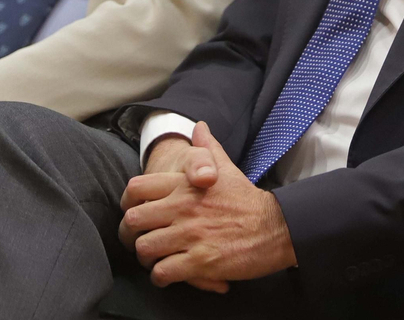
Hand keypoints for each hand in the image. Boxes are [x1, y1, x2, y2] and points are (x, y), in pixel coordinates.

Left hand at [119, 123, 296, 291]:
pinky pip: (163, 272)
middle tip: (140, 241)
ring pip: (144, 249)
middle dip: (131, 236)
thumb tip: (199, 126)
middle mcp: (183, 208)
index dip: (127, 204)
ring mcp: (190, 235)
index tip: (134, 214)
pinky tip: (169, 274)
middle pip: (133, 222)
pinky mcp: (200, 261)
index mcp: (185, 185)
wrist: (276, 227)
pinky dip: (161, 276)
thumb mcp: (227, 169)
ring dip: (146, 258)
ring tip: (155, 259)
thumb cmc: (247, 201)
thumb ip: (207, 149)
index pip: (135, 189)